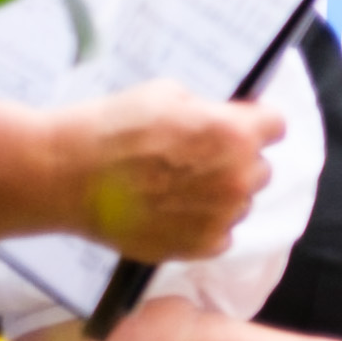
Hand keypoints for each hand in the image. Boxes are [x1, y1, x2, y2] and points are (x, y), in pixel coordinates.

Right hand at [63, 81, 282, 261]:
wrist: (64, 175)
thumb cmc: (110, 128)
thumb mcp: (165, 94)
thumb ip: (207, 110)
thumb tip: (224, 117)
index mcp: (235, 134)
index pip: (277, 126)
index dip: (255, 123)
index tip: (239, 125)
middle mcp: (238, 178)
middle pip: (259, 168)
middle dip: (235, 161)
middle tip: (196, 158)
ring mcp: (222, 216)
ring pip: (239, 202)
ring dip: (219, 194)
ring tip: (174, 186)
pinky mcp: (202, 246)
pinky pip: (220, 233)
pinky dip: (202, 223)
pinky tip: (169, 210)